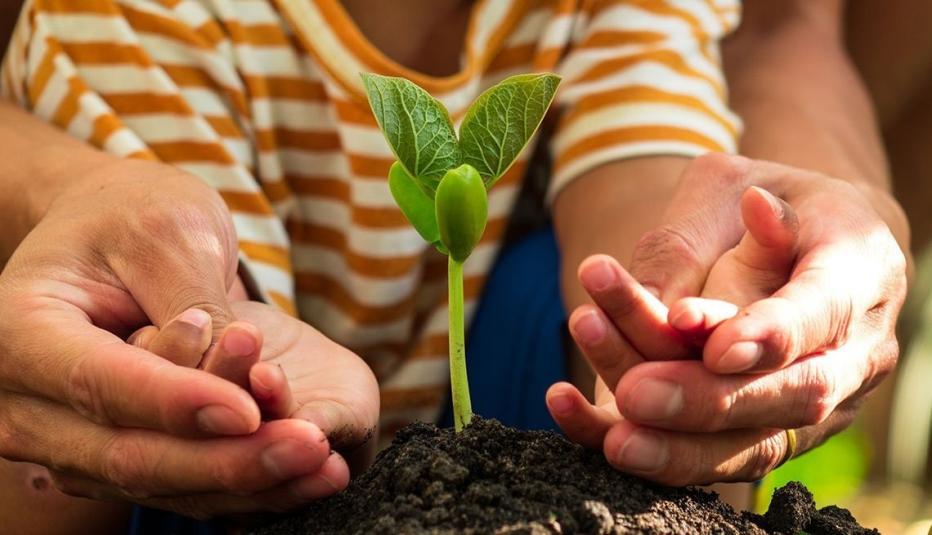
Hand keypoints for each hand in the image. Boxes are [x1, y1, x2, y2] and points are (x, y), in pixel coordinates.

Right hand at [0, 159, 359, 516]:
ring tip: (321, 467)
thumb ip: (195, 306)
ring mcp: (61, 441)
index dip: (177, 404)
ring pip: (155, 483)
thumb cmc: (133, 215)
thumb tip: (233, 384)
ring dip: (242, 481)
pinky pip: (172, 485)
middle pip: (128, 454)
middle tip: (309, 448)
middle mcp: (24, 403)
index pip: (101, 384)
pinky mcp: (104, 458)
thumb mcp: (169, 233)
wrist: (108, 229)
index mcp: (20, 331)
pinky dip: (237, 483)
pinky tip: (302, 473)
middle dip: (226, 460)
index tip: (249, 412)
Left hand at [547, 154, 906, 485]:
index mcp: (858, 272)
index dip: (769, 332)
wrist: (801, 243)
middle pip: (794, 394)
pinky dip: (651, 454)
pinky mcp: (768, 432)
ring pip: (755, 444)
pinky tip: (587, 426)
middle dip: (710, 400)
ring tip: (610, 434)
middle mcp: (853, 352)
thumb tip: (699, 270)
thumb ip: (707, 231)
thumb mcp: (732, 185)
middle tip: (635, 393)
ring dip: (677, 445)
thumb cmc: (760, 200)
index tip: (710, 342)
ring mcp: (816, 403)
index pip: (822, 311)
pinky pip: (716, 458)